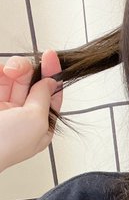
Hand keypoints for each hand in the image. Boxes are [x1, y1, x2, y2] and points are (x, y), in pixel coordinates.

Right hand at [0, 50, 61, 172]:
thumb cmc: (5, 144)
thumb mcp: (36, 121)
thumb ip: (45, 99)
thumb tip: (50, 82)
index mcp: (39, 125)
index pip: (51, 95)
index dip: (52, 74)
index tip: (50, 56)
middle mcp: (22, 116)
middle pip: (31, 83)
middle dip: (27, 70)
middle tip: (19, 68)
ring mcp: (3, 108)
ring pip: (12, 78)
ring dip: (12, 69)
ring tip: (6, 71)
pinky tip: (0, 72)